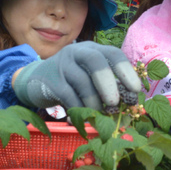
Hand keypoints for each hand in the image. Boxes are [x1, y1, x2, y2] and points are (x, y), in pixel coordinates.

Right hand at [13, 41, 141, 110]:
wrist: (35, 81)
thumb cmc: (72, 82)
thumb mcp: (89, 78)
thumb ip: (107, 88)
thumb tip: (129, 107)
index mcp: (92, 50)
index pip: (113, 53)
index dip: (126, 70)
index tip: (135, 89)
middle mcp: (77, 53)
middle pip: (96, 61)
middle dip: (108, 84)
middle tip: (114, 103)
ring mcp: (62, 65)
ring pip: (82, 81)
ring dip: (93, 102)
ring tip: (97, 114)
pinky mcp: (51, 82)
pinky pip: (68, 96)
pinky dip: (78, 110)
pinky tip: (81, 119)